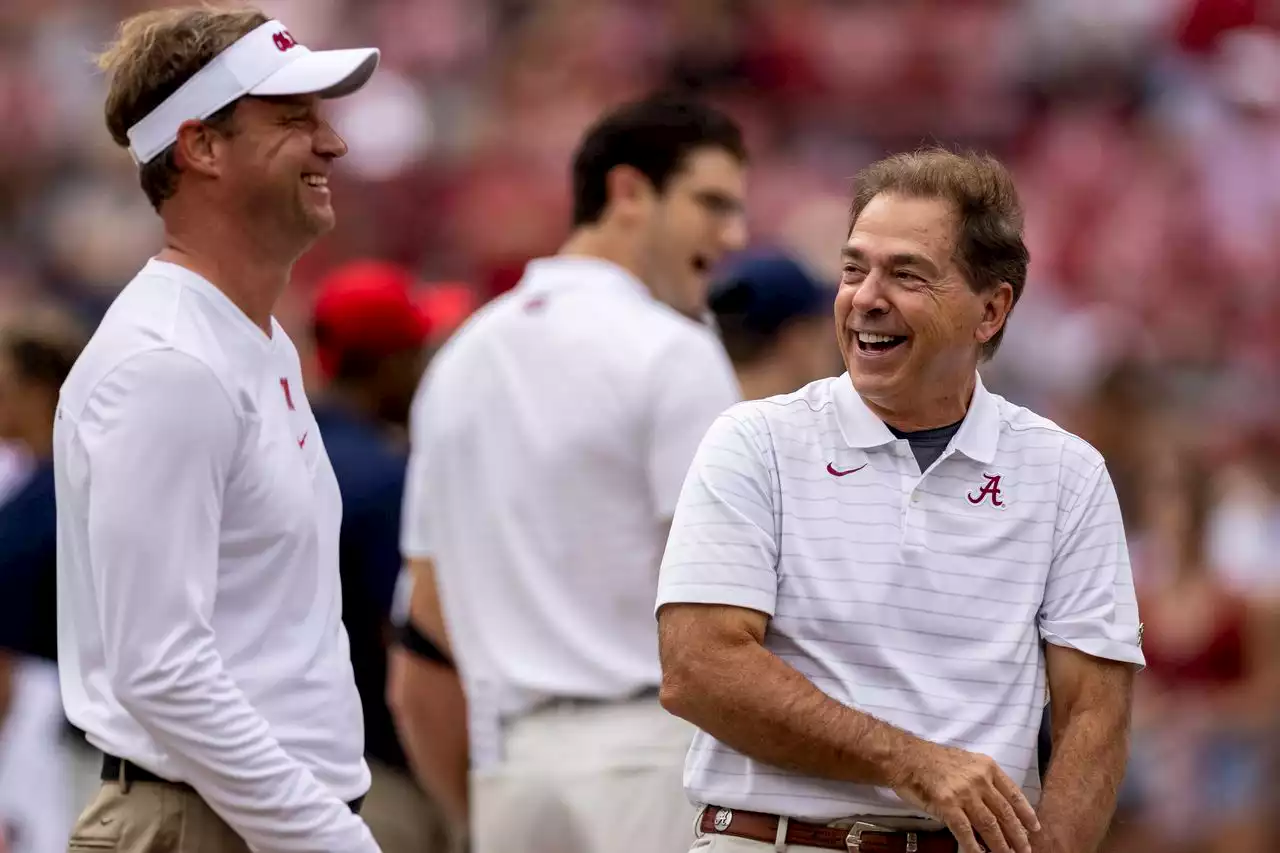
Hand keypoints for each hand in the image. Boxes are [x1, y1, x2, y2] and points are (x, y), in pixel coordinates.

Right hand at [890, 742, 1039, 852]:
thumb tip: (998, 807)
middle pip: (1005, 813)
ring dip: (1001, 846)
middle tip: (1025, 851)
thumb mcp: (967, 761)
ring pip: (989, 825)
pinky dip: (974, 847)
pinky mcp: (947, 805)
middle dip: (1018, 836)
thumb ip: (983, 780)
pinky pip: (965, 832)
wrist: (907, 757)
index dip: (1026, 813)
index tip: (1035, 828)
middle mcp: (979, 780)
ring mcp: (964, 793)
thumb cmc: (935, 760)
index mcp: (987, 767)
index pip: (1013, 794)